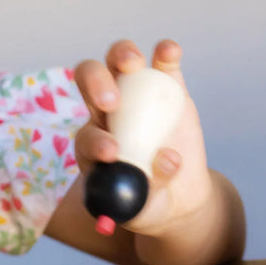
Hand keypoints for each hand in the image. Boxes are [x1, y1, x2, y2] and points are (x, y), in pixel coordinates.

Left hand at [73, 39, 212, 237]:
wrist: (178, 196)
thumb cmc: (152, 205)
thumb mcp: (145, 212)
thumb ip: (148, 194)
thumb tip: (165, 160)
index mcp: (93, 146)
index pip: (87, 136)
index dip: (97, 141)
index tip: (113, 153)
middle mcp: (108, 113)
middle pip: (89, 82)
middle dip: (95, 83)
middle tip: (113, 101)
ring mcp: (138, 96)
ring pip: (119, 62)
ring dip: (122, 55)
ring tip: (132, 63)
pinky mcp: (168, 88)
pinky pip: (162, 64)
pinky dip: (165, 54)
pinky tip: (169, 52)